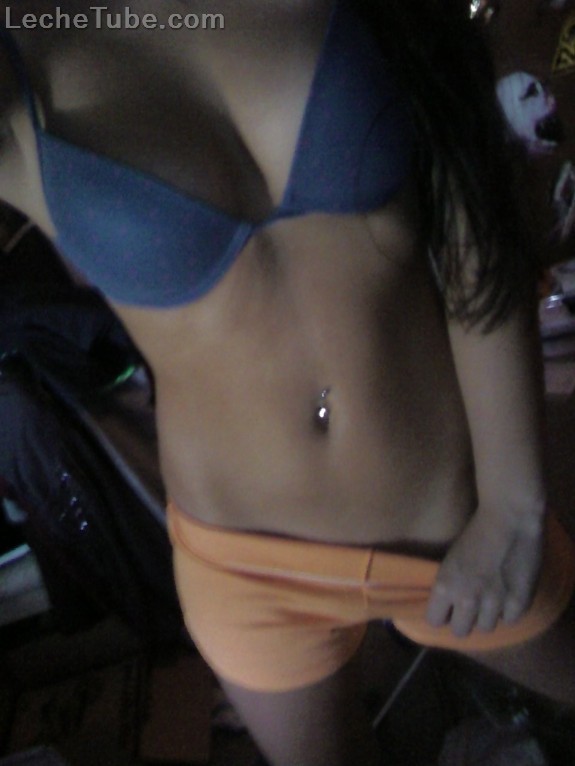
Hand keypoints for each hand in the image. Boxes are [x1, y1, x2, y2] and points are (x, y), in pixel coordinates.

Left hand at [426, 509, 543, 636]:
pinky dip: (508, 610)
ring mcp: (495, 603)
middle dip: (463, 620)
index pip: (434, 621)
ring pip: (485, 628)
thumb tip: (445, 606)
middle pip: (461, 631)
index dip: (441, 615)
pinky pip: (509, 619)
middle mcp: (467, 599)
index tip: (446, 609)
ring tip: (490, 600)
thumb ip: (448, 585)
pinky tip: (507, 595)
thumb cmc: (475, 532)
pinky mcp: (518, 602)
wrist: (508, 518)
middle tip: (468, 607)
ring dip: (486, 616)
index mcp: (445, 586)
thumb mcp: (450, 560)